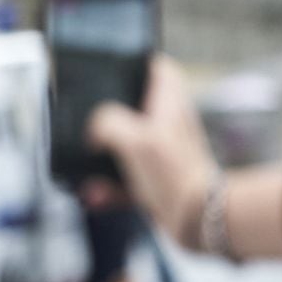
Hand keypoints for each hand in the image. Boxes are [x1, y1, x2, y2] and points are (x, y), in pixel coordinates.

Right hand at [86, 55, 218, 249]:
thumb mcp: (134, 140)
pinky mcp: (156, 180)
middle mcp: (167, 126)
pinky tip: (94, 194)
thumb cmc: (174, 175)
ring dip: (102, 158)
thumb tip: (93, 128)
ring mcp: (162, 154)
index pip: (159, 69)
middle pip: (135, 108)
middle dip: (108, 116)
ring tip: (85, 167)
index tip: (116, 67)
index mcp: (168, 105)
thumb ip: (108, 123)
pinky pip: (124, 178)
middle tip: (90, 121)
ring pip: (125, 145)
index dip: (138, 63)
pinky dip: (107, 187)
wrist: (197, 218)